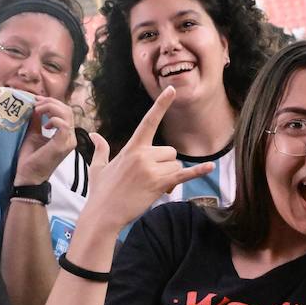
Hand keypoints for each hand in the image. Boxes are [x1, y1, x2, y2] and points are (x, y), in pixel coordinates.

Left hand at [13, 95, 76, 184]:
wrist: (28, 176)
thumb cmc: (31, 158)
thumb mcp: (33, 133)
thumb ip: (37, 120)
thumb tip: (35, 106)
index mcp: (65, 135)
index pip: (65, 112)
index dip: (51, 103)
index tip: (36, 101)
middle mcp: (70, 137)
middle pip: (67, 110)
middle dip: (50, 102)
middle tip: (35, 103)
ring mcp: (68, 142)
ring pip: (66, 114)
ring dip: (50, 108)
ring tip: (37, 111)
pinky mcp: (63, 145)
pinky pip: (63, 124)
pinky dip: (53, 118)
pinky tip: (43, 123)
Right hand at [79, 87, 214, 231]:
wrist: (103, 215)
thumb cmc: (101, 192)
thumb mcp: (98, 167)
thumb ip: (101, 149)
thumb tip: (94, 134)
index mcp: (131, 148)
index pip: (148, 121)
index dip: (161, 105)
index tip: (171, 89)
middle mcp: (142, 154)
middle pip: (170, 152)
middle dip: (165, 166)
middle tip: (149, 181)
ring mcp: (150, 169)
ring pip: (175, 166)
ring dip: (169, 178)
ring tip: (150, 189)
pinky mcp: (158, 184)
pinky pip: (183, 175)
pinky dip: (198, 172)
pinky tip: (211, 166)